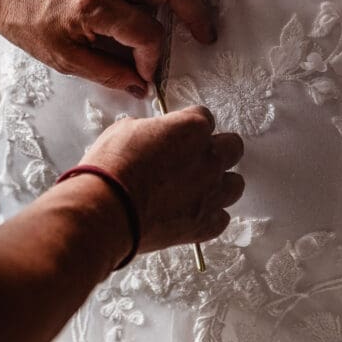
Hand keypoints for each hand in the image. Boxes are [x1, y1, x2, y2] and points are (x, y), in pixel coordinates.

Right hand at [79, 105, 243, 251]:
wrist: (106, 209)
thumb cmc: (111, 168)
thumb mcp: (123, 131)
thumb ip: (148, 129)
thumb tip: (147, 135)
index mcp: (191, 128)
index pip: (204, 117)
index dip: (188, 125)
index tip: (178, 132)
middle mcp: (210, 158)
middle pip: (233, 147)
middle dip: (215, 149)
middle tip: (193, 157)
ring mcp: (211, 193)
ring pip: (235, 184)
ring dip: (219, 183)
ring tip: (196, 187)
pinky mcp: (205, 225)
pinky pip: (221, 218)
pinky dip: (208, 215)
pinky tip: (190, 212)